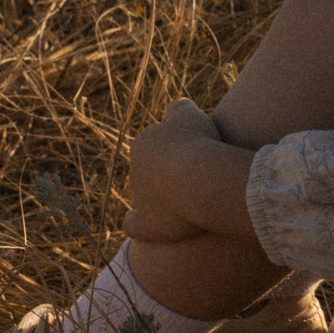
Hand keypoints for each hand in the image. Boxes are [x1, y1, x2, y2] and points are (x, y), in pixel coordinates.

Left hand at [123, 98, 222, 245]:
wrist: (199, 178)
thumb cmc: (198, 143)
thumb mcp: (191, 115)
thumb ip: (180, 108)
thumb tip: (176, 106)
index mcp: (142, 144)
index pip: (156, 145)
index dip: (175, 149)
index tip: (195, 152)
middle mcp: (136, 171)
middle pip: (150, 172)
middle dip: (166, 174)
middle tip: (196, 176)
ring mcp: (140, 199)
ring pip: (146, 197)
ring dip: (161, 198)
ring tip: (190, 200)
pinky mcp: (146, 225)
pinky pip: (134, 225)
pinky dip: (137, 225)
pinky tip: (148, 224)